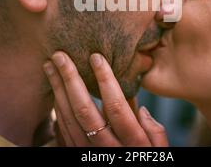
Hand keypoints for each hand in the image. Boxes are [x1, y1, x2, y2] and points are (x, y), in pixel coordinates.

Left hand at [43, 51, 167, 146]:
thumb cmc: (147, 163)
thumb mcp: (160, 152)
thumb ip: (155, 132)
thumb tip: (142, 109)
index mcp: (132, 144)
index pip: (116, 107)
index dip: (105, 80)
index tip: (96, 57)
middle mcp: (107, 150)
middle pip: (84, 110)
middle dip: (70, 79)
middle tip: (59, 55)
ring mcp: (89, 155)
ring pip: (68, 120)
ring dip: (57, 91)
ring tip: (50, 67)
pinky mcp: (77, 157)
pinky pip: (62, 132)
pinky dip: (56, 110)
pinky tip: (54, 92)